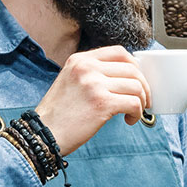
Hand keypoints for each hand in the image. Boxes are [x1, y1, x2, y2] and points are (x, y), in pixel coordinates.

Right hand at [35, 46, 149, 154]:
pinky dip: (137, 113)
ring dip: (142, 101)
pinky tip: (129, 120)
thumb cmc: (59, 114)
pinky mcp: (102, 103)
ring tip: (135, 112)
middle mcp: (87, 67)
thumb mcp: (70, 81)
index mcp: (80, 60)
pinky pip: (134, 103)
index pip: (119, 52)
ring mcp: (94, 84)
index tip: (138, 80)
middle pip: (132, 68)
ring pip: (136, 86)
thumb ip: (92, 74)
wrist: (42, 135)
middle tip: (144, 100)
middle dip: (144, 86)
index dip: (135, 65)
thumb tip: (125, 76)